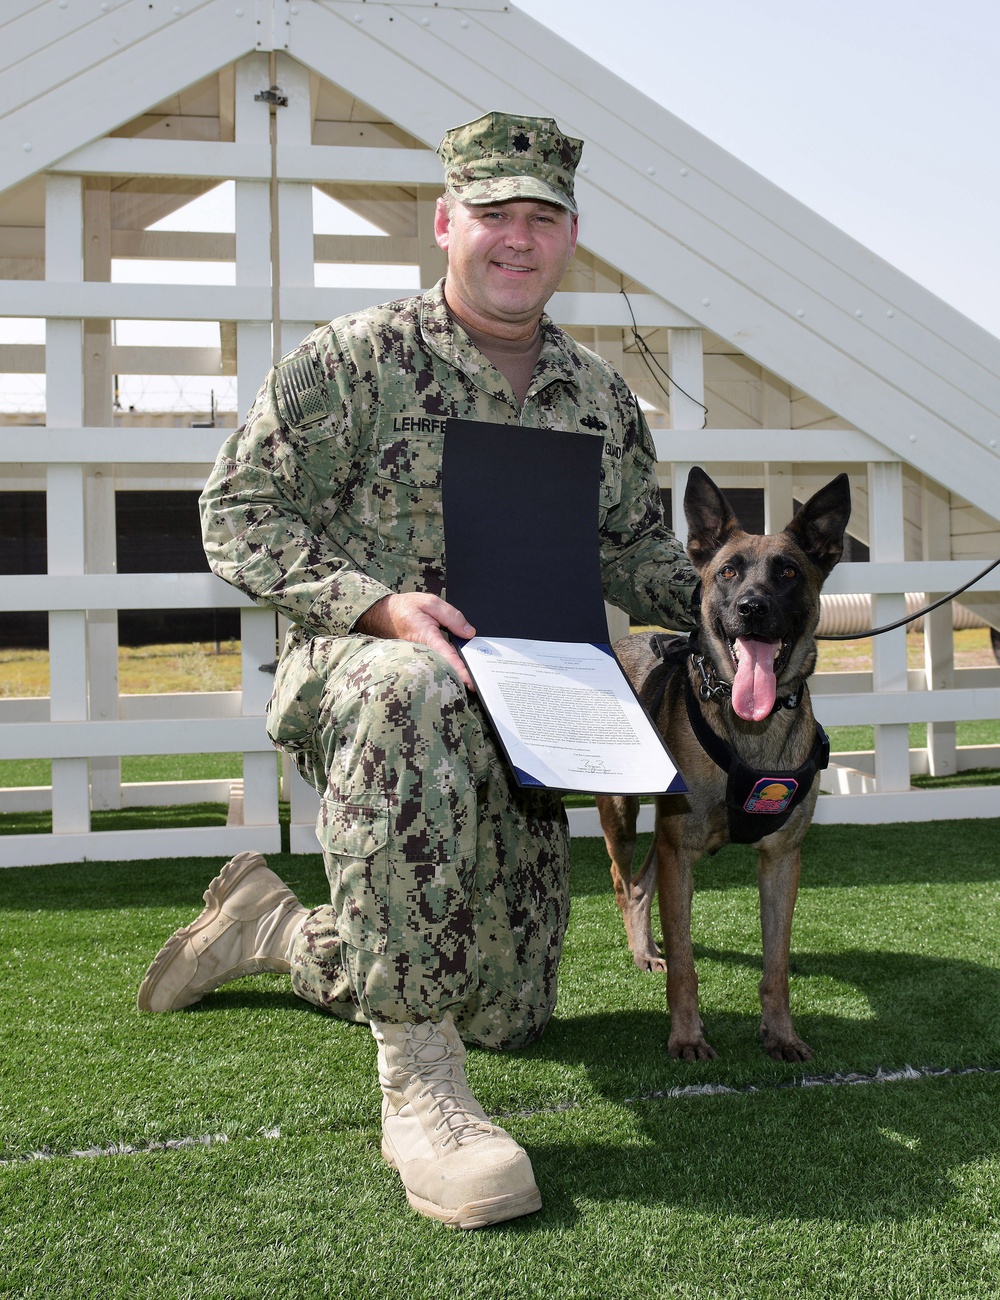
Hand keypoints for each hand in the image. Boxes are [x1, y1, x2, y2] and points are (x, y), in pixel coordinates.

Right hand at [355, 592, 476, 688]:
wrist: (384, 615)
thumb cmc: (405, 608)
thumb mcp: (430, 602)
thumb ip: (452, 616)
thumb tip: (469, 632)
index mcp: (427, 636)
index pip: (446, 656)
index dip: (459, 670)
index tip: (471, 681)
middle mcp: (424, 650)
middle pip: (447, 666)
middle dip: (462, 674)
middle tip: (478, 684)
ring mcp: (423, 655)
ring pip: (443, 665)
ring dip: (457, 670)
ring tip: (473, 677)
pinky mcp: (423, 656)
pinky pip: (439, 661)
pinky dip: (450, 663)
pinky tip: (461, 665)